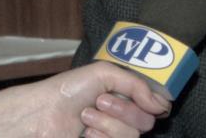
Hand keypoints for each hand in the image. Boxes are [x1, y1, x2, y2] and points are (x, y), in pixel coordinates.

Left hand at [0, 62, 170, 137]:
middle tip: (99, 101)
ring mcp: (112, 136)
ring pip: (132, 136)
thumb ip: (138, 86)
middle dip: (123, 110)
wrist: (41, 114)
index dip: (154, 104)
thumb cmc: (68, 90)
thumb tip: (164, 105)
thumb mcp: (106, 74)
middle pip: (147, 122)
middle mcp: (122, 118)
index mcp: (125, 97)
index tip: (145, 100)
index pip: (156, 106)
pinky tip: (84, 133)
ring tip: (86, 117)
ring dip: (108, 124)